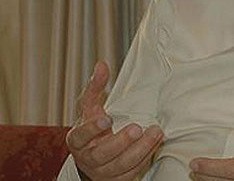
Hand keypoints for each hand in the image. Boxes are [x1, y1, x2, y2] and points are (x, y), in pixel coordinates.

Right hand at [66, 61, 163, 180]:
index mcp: (78, 141)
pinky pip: (132, 173)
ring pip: (120, 167)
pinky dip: (145, 158)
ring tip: (155, 132)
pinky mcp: (118, 180)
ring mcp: (103, 173)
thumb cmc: (94, 129)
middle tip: (137, 128)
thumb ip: (95, 88)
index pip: (80, 136)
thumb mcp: (92, 109)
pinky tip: (155, 144)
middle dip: (120, 142)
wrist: (95, 158)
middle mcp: (88, 159)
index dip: (92, 129)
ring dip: (140, 150)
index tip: (107, 118)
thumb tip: (101, 65)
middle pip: (102, 155)